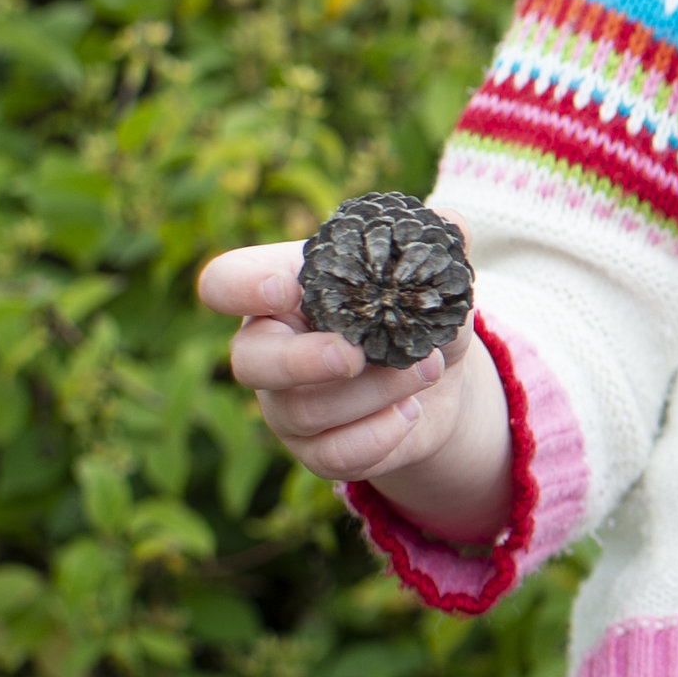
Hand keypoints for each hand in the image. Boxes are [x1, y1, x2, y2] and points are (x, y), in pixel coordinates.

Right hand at [196, 239, 514, 538]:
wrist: (438, 378)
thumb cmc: (413, 311)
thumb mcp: (429, 277)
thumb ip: (435, 247)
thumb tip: (453, 221)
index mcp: (280, 291)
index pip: (225, 282)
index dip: (242, 288)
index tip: (285, 288)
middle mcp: (269, 348)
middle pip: (249, 361)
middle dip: (302, 360)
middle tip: (357, 355)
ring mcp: (284, 404)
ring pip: (303, 410)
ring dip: (375, 392)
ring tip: (429, 369)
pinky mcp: (314, 449)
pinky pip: (331, 455)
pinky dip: (378, 436)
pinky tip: (410, 413)